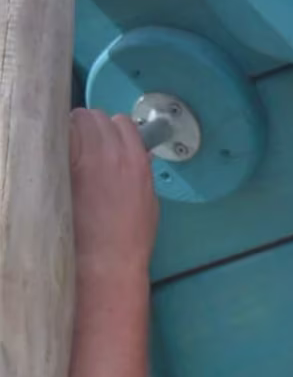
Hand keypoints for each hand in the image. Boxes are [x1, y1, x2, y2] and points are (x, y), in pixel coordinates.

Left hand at [69, 107, 158, 279]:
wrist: (108, 259)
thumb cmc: (129, 239)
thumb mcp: (148, 202)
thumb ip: (142, 173)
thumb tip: (138, 157)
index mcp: (136, 162)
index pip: (122, 123)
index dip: (113, 131)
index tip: (107, 141)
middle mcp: (113, 154)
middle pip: (97, 117)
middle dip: (92, 128)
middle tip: (86, 145)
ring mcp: (87, 158)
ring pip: (77, 120)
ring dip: (75, 130)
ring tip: (73, 150)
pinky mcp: (66, 166)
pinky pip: (61, 136)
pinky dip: (61, 140)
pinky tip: (62, 157)